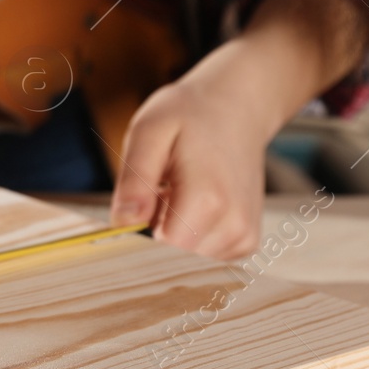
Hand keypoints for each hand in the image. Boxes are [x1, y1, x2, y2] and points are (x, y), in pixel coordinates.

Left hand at [108, 0, 368, 258]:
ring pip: (187, 261)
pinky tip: (194, 206)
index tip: (138, 207)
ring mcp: (243, 235)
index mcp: (207, 199)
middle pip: (171, 258)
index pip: (158, 252)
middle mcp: (232, 224)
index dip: (137, 236)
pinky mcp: (246, 241)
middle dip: (154, 234)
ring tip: (178, 194)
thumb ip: (134, 180)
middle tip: (160, 193)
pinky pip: (205, 257)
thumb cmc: (188, 116)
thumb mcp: (149, 132)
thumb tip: (122, 222)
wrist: (236, 108)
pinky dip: (192, 238)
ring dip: (173, 235)